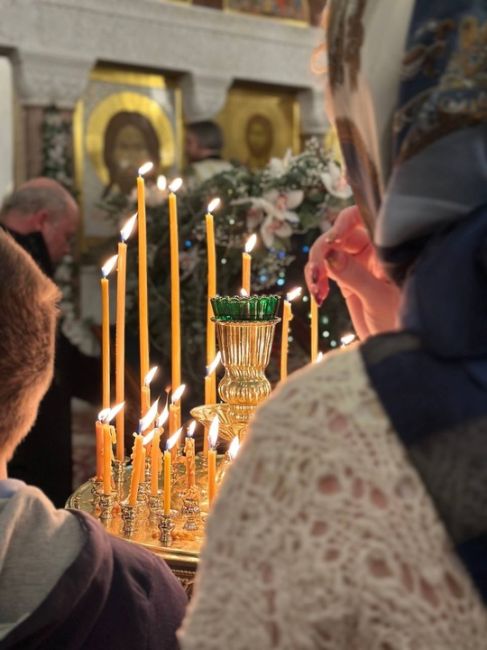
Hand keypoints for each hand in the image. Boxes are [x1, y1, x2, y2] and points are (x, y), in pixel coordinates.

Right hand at [305, 206, 400, 339]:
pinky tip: (318, 295)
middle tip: (316, 274)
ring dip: (315, 267)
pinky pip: (324, 269)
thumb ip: (354, 274)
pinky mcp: (347, 278)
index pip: (362, 218)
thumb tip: (329, 252)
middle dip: (322, 252)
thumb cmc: (400, 321)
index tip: (333, 239)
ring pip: (327, 252)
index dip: (344, 222)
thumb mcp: (378, 298)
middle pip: (338, 235)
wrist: (397, 347)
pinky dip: (315, 278)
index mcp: (388, 246)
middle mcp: (373, 249)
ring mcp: (359, 263)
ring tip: (316, 290)